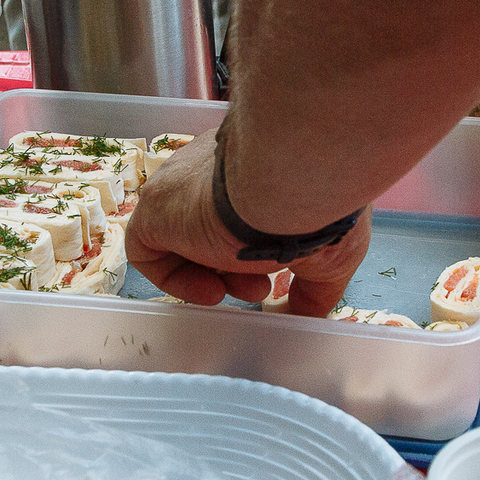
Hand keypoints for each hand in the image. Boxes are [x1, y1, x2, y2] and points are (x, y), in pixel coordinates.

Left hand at [125, 138, 371, 316]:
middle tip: (265, 286)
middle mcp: (213, 166)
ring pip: (184, 238)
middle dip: (238, 265)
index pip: (236, 205)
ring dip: (215, 275)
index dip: (254, 249)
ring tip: (248, 289)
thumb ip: (314, 286)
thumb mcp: (330, 253)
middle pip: (209, 224)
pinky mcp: (155, 206)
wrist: (293, 184)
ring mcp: (181, 184)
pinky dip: (175, 278)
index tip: (279, 273)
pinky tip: (210, 291)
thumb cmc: (319, 209)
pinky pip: (149, 249)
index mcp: (253, 163)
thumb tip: (305, 315)